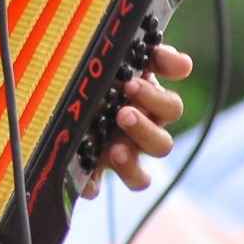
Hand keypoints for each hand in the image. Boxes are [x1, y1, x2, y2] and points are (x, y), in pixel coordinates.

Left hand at [80, 43, 191, 196]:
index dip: (157, 98)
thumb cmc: (97, 73)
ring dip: (130, 163)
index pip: (169, 106)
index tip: (133, 83)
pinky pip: (97, 188)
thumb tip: (183, 64)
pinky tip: (87, 178)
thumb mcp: (118, 59)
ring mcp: (119, 156)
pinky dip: (93, 185)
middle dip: (143, 128)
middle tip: (123, 113)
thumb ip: (149, 56)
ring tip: (114, 149)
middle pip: (160, 144)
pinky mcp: (93, 173)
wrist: (61, 95)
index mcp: (148, 106)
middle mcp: (139, 135)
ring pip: (140, 176)